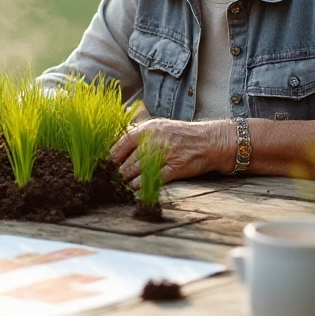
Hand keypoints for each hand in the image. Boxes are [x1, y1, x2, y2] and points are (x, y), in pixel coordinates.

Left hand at [110, 118, 233, 189]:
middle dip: (119, 170)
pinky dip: (142, 185)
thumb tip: (119, 145)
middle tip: (111, 178)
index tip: (104, 163)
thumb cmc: (182, 135)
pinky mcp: (176, 167)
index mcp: (149, 128)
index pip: (123, 142)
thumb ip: (141, 134)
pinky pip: (154, 178)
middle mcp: (156, 140)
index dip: (112, 155)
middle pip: (130, 159)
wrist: (210, 140)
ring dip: (128, 179)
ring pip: (139, 169)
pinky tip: (135, 188)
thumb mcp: (160, 127)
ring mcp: (166, 154)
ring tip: (120, 184)